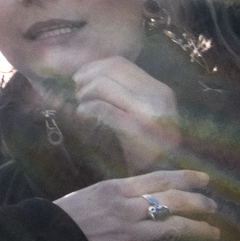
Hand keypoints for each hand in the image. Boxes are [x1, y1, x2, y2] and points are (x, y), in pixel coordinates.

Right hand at [53, 169, 218, 240]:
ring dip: (199, 231)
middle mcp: (127, 208)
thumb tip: (136, 197)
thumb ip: (114, 196)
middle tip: (213, 208)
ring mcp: (130, 234)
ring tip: (213, 234)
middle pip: (174, 201)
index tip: (205, 180)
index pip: (159, 179)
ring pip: (176, 229)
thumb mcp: (88, 195)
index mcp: (115, 189)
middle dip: (199, 204)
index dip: (186, 178)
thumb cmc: (61, 217)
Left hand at [73, 56, 179, 170]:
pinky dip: (87, 108)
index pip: (120, 64)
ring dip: (85, 94)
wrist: (161, 177)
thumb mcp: (142, 112)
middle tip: (78, 94)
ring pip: (104, 86)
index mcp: (160, 91)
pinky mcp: (138, 129)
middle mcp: (158, 98)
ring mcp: (150, 113)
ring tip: (81, 106)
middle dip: (87, 78)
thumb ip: (124, 92)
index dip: (94, 67)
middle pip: (109, 71)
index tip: (80, 78)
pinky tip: (83, 116)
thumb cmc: (146, 146)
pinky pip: (103, 108)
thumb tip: (89, 70)